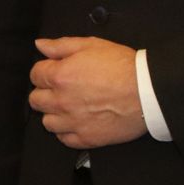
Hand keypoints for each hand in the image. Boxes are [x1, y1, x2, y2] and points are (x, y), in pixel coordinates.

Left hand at [28, 36, 145, 148]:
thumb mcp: (91, 45)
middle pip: (36, 100)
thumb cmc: (122, 67)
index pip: (35, 75)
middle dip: (45, 92)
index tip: (55, 71)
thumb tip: (40, 45)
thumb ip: (61, 45)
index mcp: (60, 76)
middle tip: (60, 89)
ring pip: (47, 122)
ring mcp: (73, 122)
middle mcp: (62, 101)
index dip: (45, 71)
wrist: (148, 91)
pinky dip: (67, 132)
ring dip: (54, 114)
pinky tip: (77, 122)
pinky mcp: (87, 138)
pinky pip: (64, 140)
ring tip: (68, 107)